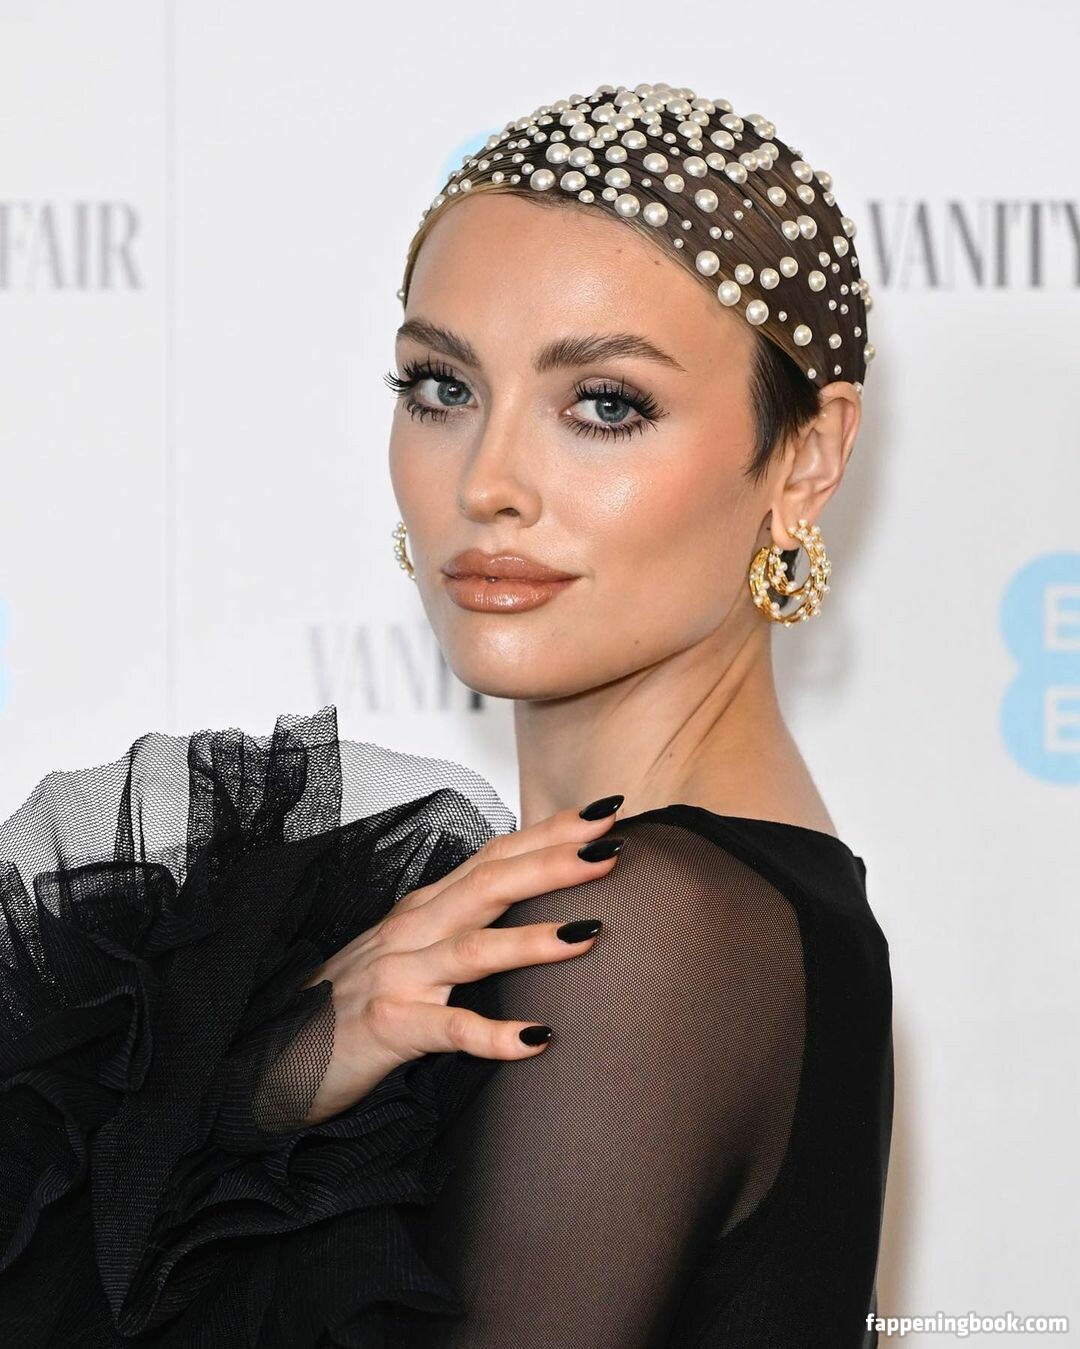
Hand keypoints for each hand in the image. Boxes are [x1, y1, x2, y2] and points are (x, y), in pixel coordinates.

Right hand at [286, 799, 624, 1125]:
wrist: (280, 1052)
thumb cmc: (359, 998)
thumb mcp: (416, 947)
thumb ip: (465, 922)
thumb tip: (534, 904)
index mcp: (427, 906)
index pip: (495, 855)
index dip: (549, 832)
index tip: (605, 813)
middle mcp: (414, 929)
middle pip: (490, 883)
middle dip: (553, 862)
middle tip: (612, 846)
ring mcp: (399, 975)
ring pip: (473, 950)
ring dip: (532, 940)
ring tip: (589, 932)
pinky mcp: (389, 1027)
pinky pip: (448, 1030)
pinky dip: (494, 1036)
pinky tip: (537, 1039)